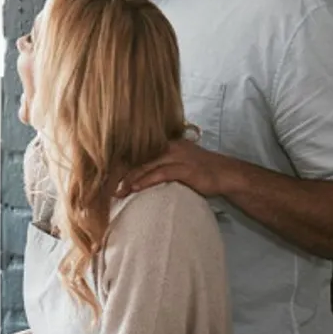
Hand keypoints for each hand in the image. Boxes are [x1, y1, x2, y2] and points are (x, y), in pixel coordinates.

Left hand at [117, 138, 238, 198]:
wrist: (226, 174)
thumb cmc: (199, 170)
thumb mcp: (177, 162)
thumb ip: (159, 164)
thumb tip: (137, 174)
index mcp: (165, 143)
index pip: (137, 150)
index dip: (121, 162)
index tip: (106, 173)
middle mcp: (169, 146)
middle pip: (138, 157)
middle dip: (121, 171)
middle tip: (105, 184)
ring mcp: (178, 156)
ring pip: (146, 165)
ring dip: (129, 178)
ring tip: (117, 190)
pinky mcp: (185, 169)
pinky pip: (161, 173)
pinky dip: (146, 180)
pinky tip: (135, 188)